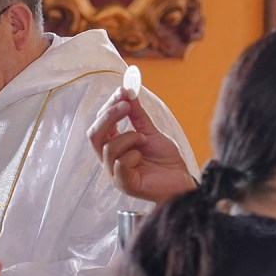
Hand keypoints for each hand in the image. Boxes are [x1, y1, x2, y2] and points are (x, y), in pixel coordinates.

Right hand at [87, 87, 194, 203]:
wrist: (181, 180)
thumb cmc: (165, 161)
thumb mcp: (150, 132)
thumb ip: (138, 115)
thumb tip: (128, 93)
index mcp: (112, 146)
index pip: (99, 123)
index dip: (109, 106)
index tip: (122, 91)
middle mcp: (109, 160)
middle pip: (94, 135)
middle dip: (109, 116)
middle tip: (126, 105)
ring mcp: (114, 174)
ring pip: (108, 148)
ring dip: (129, 137)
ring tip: (144, 140)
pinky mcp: (124, 185)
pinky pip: (120, 164)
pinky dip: (133, 155)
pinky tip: (142, 157)